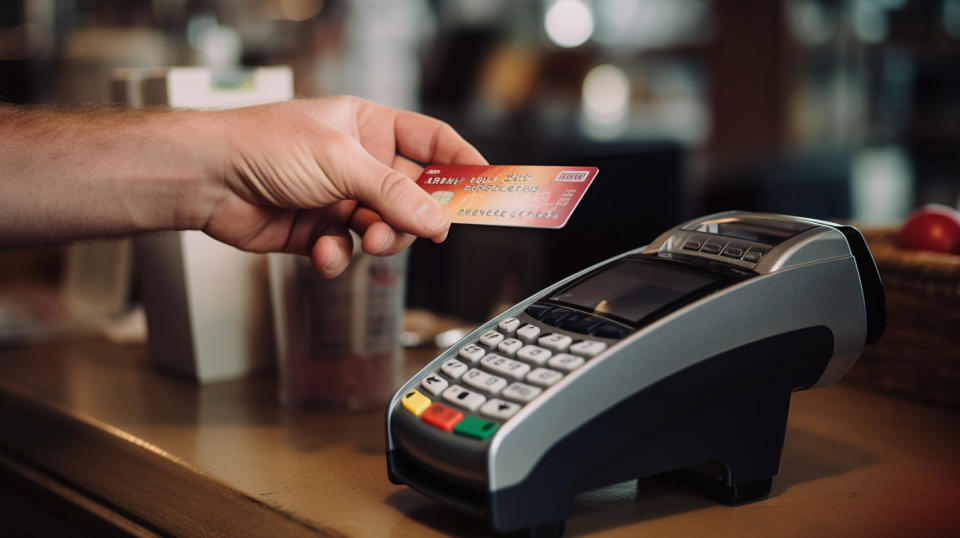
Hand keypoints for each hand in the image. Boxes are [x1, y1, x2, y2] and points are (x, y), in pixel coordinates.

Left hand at [197, 96, 485, 276]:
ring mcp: (339, 197)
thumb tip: (437, 220)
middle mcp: (358, 162)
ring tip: (361, 237)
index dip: (462, 164)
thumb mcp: (341, 162)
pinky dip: (340, 256)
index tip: (486, 189)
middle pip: (413, 196)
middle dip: (413, 217)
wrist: (206, 180)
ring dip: (378, 239)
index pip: (433, 143)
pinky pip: (349, 251)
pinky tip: (323, 250)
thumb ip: (394, 194)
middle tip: (416, 230)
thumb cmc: (262, 146)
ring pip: (385, 229)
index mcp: (369, 127)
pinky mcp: (319, 231)